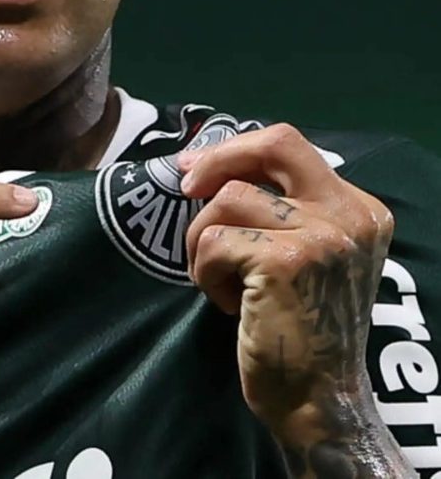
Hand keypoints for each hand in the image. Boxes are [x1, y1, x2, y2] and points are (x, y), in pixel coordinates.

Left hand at [181, 124, 393, 440]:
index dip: (235, 149)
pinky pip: (214, 241)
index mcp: (358, 207)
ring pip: (227, 198)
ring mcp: (323, 235)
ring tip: (224, 281)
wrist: (316, 400)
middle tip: (184, 186)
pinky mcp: (287, 261)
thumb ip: (279, 206)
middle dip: (217, 157)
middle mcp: (350, 214)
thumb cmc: (299, 326)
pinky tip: (231, 305)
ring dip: (205, 240)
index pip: (289, 145)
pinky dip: (205, 272)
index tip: (193, 168)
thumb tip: (202, 163)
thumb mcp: (305, 254)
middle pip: (274, 143)